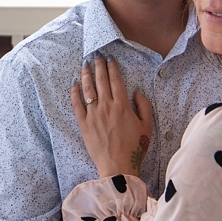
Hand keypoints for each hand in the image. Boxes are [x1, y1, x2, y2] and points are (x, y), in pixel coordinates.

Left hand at [70, 54, 153, 178]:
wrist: (118, 165)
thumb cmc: (135, 147)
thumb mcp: (147, 126)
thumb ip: (144, 105)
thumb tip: (136, 91)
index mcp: (123, 105)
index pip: (116, 80)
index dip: (112, 68)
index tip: (109, 58)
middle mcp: (107, 106)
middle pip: (101, 80)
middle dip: (98, 65)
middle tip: (96, 55)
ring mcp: (93, 114)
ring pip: (88, 89)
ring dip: (86, 74)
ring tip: (85, 64)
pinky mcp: (83, 124)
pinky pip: (76, 105)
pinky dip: (74, 93)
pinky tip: (74, 84)